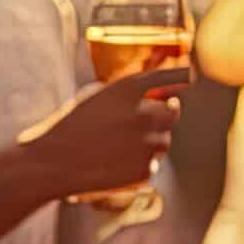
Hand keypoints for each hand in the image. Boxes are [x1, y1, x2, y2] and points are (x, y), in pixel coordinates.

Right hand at [22, 68, 186, 198]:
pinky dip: (140, 164)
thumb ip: (125, 94)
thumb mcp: (95, 97)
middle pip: (172, 112)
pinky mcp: (145, 168)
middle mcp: (142, 113)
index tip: (189, 76)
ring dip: (151, 142)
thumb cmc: (70, 128)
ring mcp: (146, 142)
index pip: (171, 76)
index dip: (182, 76)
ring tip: (119, 147)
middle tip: (144, 123)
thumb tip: (155, 95)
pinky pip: (152, 163)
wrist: (55, 163)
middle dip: (162, 116)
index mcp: (128, 89)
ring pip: (164, 140)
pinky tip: (116, 163)